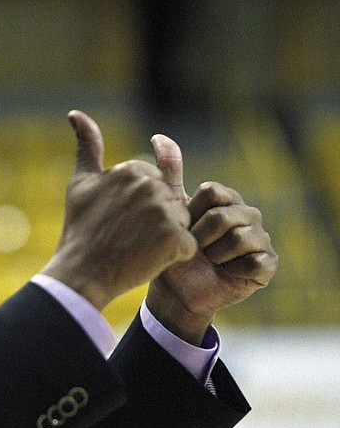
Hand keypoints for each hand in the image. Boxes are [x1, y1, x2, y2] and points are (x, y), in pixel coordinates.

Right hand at [41, 111, 196, 310]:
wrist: (82, 273)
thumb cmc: (80, 230)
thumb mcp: (80, 183)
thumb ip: (87, 146)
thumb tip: (76, 113)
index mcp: (130, 169)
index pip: (153, 184)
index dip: (138, 206)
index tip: (118, 220)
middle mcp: (150, 186)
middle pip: (169, 202)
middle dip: (154, 220)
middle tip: (127, 236)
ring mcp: (164, 212)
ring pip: (181, 223)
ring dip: (165, 238)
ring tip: (137, 248)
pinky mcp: (176, 239)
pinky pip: (188, 245)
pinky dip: (173, 256)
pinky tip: (148, 260)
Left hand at [147, 135, 278, 344]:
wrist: (176, 291)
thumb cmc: (173, 248)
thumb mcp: (168, 209)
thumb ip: (167, 173)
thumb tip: (159, 136)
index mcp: (226, 198)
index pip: (211, 191)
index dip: (191, 213)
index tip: (182, 227)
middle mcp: (247, 214)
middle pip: (222, 215)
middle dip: (199, 236)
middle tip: (193, 247)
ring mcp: (261, 238)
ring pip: (238, 238)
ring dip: (213, 254)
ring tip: (207, 260)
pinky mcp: (268, 264)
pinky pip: (254, 260)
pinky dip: (231, 268)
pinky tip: (224, 272)